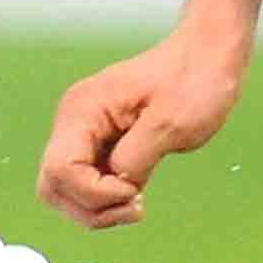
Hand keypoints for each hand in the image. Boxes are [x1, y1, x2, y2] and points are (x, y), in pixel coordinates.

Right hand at [39, 27, 247, 229]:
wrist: (209, 54)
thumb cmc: (195, 80)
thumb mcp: (171, 124)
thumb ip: (135, 159)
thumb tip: (116, 185)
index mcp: (83, 110)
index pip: (61, 170)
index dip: (94, 193)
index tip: (134, 190)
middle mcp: (75, 121)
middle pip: (53, 185)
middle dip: (90, 207)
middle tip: (135, 206)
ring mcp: (86, 132)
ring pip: (67, 189)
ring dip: (98, 207)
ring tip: (137, 203)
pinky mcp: (101, 143)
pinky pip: (88, 181)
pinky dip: (107, 196)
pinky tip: (136, 194)